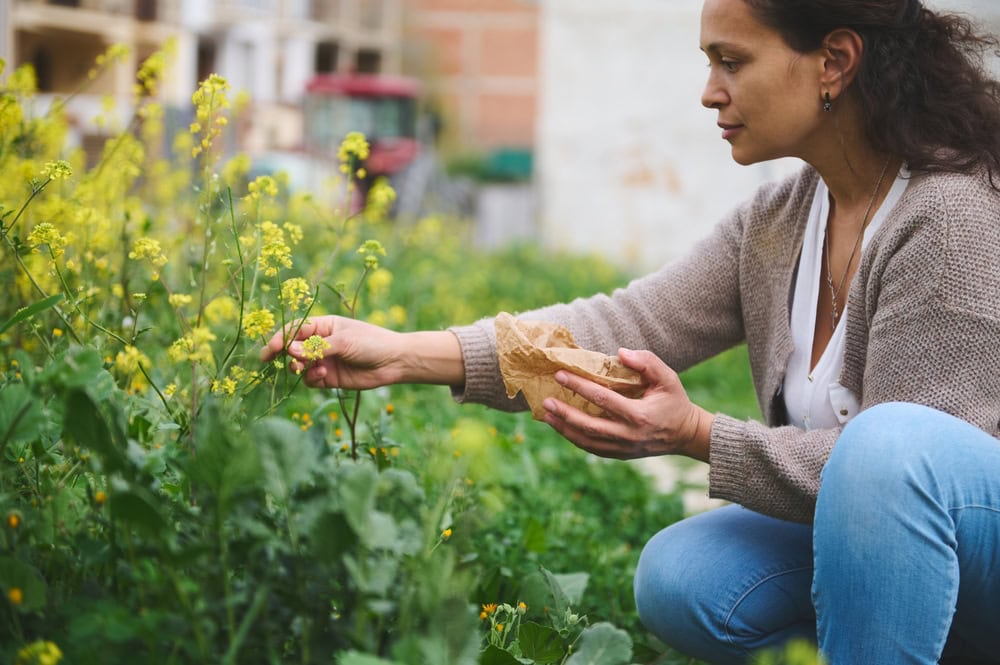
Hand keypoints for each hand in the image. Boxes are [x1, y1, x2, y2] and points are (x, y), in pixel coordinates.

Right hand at [260, 315, 405, 389]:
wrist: (394, 362)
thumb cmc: (371, 343)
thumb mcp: (344, 341)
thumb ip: (317, 347)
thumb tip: (289, 350)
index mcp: (324, 325)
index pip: (295, 329)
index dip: (281, 337)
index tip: (272, 348)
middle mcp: (320, 343)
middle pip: (292, 348)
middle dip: (283, 354)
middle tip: (272, 361)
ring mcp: (324, 360)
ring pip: (299, 366)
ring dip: (299, 367)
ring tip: (309, 367)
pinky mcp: (329, 378)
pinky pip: (310, 380)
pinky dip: (311, 379)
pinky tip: (322, 375)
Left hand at [541, 348, 712, 461]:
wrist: (686, 435)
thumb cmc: (674, 402)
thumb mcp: (668, 378)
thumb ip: (647, 362)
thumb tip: (620, 353)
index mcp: (640, 416)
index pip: (603, 399)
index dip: (580, 386)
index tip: (560, 375)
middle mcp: (629, 436)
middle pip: (589, 426)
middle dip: (565, 413)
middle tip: (546, 400)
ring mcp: (623, 449)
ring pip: (587, 442)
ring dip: (564, 429)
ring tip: (546, 414)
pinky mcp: (620, 455)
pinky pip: (592, 449)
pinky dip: (574, 438)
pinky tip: (561, 426)